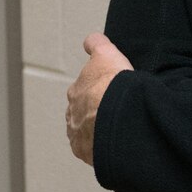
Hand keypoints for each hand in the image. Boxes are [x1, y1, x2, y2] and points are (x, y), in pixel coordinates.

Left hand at [66, 33, 131, 165]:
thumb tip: (92, 39)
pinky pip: (92, 151)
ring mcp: (77, 134)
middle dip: (96, 113)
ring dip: (98, 133)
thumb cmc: (113, 85)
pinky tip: (114, 145)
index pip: (83, 91)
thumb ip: (97, 44)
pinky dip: (101, 149)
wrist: (119, 115)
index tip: (107, 94)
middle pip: (83, 113)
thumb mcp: (106, 53)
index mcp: (75, 92)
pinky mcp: (85, 152)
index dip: (97, 91)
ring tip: (118, 131)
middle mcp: (72, 114)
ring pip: (87, 133)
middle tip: (116, 113)